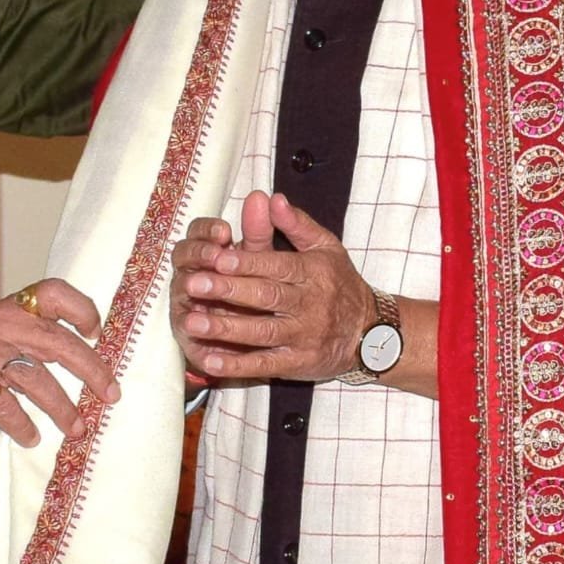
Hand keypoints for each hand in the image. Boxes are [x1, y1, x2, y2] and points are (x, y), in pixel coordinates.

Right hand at [0, 278, 119, 445]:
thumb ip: (33, 339)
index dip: (80, 308)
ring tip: (78, 427)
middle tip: (110, 393)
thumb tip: (91, 362)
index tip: (97, 333)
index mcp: (10, 309)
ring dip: (62, 408)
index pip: (52, 293)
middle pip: (55, 342)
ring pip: (35, 380)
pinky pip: (6, 407)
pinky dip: (23, 426)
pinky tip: (31, 437)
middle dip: (89, 369)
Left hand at [169, 190, 374, 382]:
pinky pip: (264, 366)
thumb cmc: (339, 283)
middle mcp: (309, 305)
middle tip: (193, 284)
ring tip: (191, 321)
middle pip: (265, 297)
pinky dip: (237, 365)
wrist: (372, 333)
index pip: (276, 266)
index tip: (216, 258)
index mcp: (312, 272)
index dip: (246, 262)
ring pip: (261, 333)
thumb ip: (297, 223)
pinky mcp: (297, 364)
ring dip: (225, 328)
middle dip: (228, 291)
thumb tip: (271, 198)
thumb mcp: (326, 247)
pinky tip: (209, 361)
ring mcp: (303, 337)